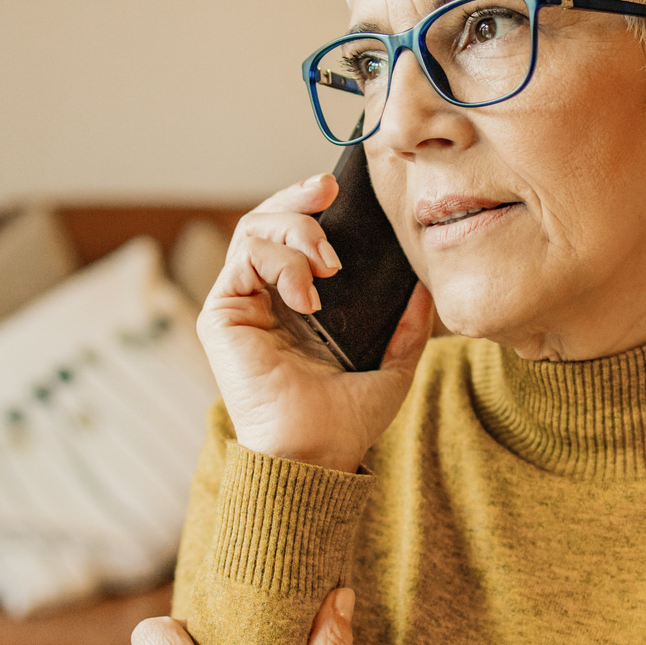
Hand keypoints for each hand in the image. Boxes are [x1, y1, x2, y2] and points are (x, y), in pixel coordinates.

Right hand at [200, 171, 432, 472]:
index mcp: (297, 307)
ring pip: (252, 230)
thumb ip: (408, 326)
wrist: (315, 454)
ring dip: (295, 231)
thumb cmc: (346, 421)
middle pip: (267, 222)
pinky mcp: (221, 314)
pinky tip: (309, 293)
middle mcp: (264, 300)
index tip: (339, 190)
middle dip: (298, 200)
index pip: (294, 238)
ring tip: (329, 263)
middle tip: (328, 192)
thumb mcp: (393, 365)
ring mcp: (240, 305)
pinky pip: (244, 257)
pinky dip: (281, 262)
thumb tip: (424, 286)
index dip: (311, 207)